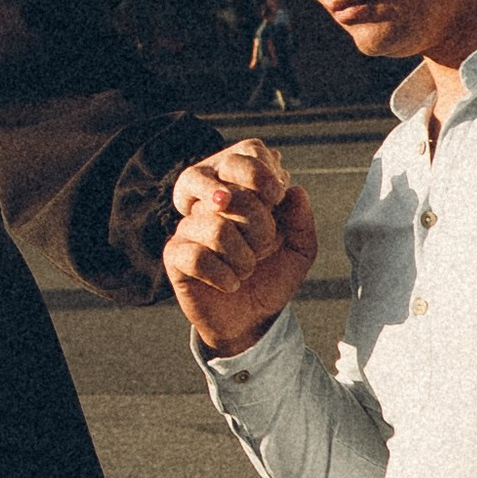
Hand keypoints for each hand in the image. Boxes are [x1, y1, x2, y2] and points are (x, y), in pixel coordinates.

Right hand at [164, 142, 317, 355]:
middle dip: (261, 230)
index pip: (245, 156)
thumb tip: (294, 190)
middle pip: (236, 196)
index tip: (276, 203)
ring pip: (218, 228)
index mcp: (239, 190)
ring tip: (244, 271)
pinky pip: (198, 257)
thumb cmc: (272, 278)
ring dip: (243, 259)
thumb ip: (301, 219)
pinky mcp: (175, 255)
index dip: (265, 180)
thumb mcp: (299, 249)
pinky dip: (225, 276)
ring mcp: (189, 227)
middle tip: (262, 250)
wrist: (252, 321)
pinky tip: (229, 284)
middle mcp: (210, 202)